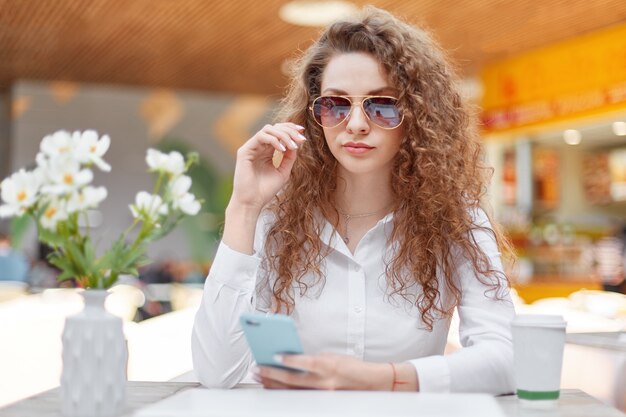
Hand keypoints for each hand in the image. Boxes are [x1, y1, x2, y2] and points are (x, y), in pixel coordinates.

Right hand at [230, 123, 305, 210]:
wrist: (252, 203)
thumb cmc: (265, 190)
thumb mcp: (283, 172)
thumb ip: (289, 158)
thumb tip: (297, 143)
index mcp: (267, 151)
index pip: (279, 133)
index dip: (291, 130)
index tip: (303, 135)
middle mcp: (259, 147)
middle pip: (274, 128)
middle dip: (290, 131)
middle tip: (300, 139)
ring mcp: (251, 148)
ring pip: (268, 129)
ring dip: (283, 134)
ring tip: (292, 146)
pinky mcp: (244, 151)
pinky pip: (260, 136)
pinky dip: (274, 140)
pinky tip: (282, 149)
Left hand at [252, 352, 413, 390]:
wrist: (368, 383)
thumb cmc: (349, 366)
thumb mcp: (331, 356)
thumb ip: (312, 359)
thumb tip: (291, 359)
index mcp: (327, 366)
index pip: (304, 363)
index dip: (288, 360)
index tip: (273, 355)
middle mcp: (322, 382)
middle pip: (292, 380)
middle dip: (271, 374)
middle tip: (256, 368)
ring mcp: (320, 394)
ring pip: (290, 390)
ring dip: (273, 383)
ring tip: (259, 377)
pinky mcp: (319, 400)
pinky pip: (296, 396)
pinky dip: (283, 390)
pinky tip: (272, 386)